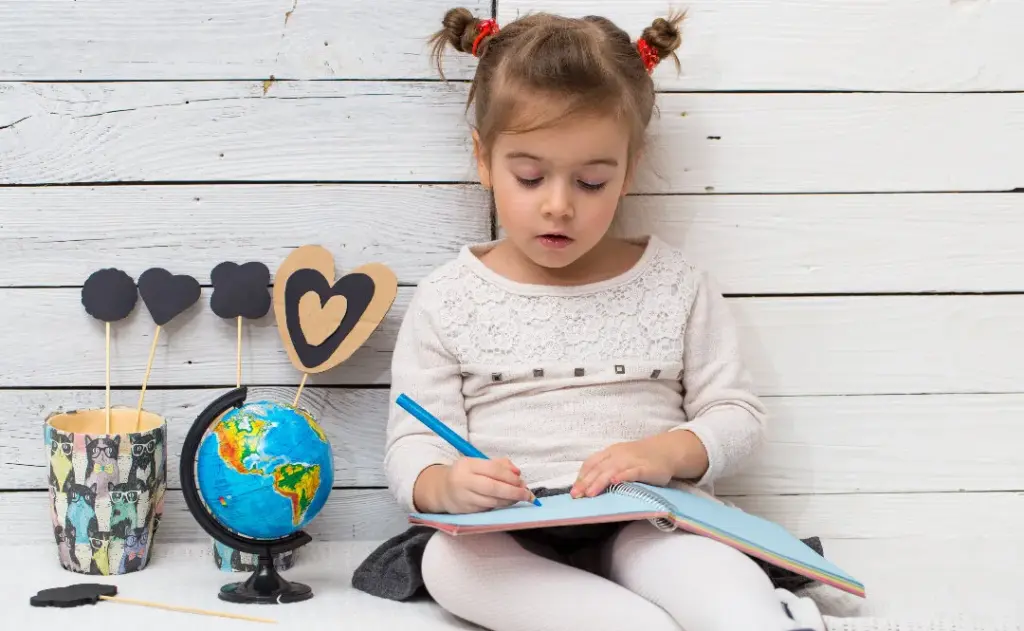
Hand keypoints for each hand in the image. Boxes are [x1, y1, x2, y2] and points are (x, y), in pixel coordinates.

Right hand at [438, 457, 534, 513]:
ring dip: (509, 500)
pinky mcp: (466, 510)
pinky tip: (507, 502)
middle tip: (527, 494)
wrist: (442, 490)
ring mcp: (464, 497)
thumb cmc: (465, 474)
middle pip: (493, 488)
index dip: (510, 476)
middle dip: (513, 492)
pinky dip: (500, 505)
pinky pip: (487, 508)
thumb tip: (517, 472)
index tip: (522, 481)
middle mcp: (464, 481)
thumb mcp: (478, 463)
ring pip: (492, 501)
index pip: (493, 470)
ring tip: (519, 497)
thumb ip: (499, 464)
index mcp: (468, 465)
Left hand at [570, 431, 708, 498]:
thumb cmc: (640, 458)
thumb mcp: (620, 459)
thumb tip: (586, 486)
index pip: (591, 463)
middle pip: (598, 468)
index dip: (581, 476)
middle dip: (586, 482)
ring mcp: (632, 460)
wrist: (666, 451)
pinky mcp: (645, 468)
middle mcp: (618, 454)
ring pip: (612, 470)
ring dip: (599, 482)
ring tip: (590, 493)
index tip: (573, 490)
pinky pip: (632, 472)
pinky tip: (615, 482)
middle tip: (576, 496)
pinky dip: (622, 476)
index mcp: (610, 452)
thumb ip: (606, 468)